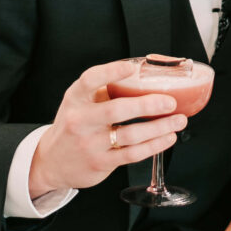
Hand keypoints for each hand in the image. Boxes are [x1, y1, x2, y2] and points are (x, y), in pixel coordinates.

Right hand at [29, 59, 186, 196]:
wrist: (52, 162)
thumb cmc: (74, 125)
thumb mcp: (80, 102)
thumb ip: (105, 89)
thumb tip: (143, 73)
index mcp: (76, 98)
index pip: (91, 80)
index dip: (111, 72)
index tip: (132, 67)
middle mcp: (80, 120)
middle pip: (116, 110)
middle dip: (148, 105)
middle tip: (170, 102)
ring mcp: (90, 143)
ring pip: (131, 135)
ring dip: (160, 128)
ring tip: (179, 121)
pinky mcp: (101, 162)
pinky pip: (133, 154)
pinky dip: (154, 146)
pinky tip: (167, 138)